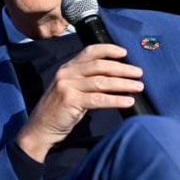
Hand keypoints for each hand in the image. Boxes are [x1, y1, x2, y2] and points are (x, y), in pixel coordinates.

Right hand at [15, 44, 144, 160]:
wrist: (39, 129)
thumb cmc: (59, 111)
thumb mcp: (70, 89)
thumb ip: (86, 81)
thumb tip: (115, 78)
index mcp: (67, 68)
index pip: (90, 51)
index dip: (108, 50)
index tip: (124, 52)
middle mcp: (66, 73)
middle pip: (100, 66)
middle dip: (122, 69)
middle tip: (139, 73)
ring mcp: (67, 86)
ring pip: (102, 82)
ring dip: (123, 84)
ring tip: (139, 86)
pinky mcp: (70, 101)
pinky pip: (99, 99)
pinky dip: (116, 100)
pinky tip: (128, 101)